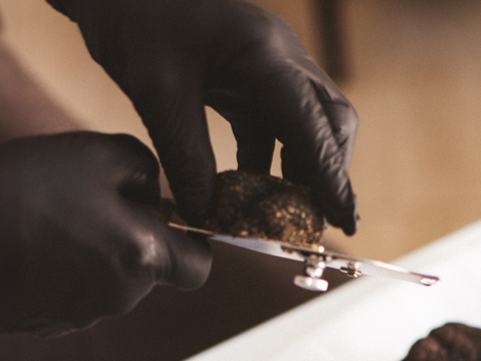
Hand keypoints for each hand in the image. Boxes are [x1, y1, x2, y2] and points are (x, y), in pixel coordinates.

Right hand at [0, 132, 211, 340]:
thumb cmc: (17, 193)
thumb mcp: (89, 153)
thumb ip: (141, 167)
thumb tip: (154, 187)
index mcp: (142, 257)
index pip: (200, 263)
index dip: (192, 235)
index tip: (166, 208)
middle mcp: (120, 297)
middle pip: (150, 268)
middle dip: (134, 235)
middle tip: (91, 196)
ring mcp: (81, 316)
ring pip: (107, 279)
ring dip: (92, 249)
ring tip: (48, 214)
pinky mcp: (44, 325)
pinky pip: (69, 292)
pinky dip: (58, 269)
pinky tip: (24, 240)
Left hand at [53, 0, 357, 233]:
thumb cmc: (135, 19)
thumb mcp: (156, 92)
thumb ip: (186, 155)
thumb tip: (207, 214)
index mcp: (266, 54)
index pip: (316, 124)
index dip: (333, 176)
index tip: (345, 220)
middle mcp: (280, 56)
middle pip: (331, 121)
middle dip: (329, 173)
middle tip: (317, 221)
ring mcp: (267, 62)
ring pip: (306, 123)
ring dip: (301, 169)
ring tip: (286, 215)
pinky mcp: (247, 72)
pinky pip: (273, 122)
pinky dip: (270, 158)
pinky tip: (252, 189)